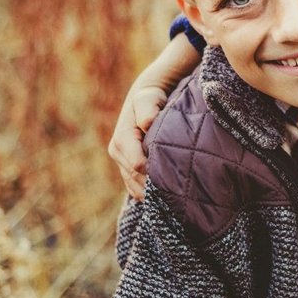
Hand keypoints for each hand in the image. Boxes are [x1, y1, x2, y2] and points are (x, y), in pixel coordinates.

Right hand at [109, 84, 168, 198]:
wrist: (145, 100)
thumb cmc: (150, 99)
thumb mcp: (149, 99)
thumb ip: (148, 110)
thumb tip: (147, 124)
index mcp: (121, 140)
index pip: (138, 166)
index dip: (156, 173)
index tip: (176, 177)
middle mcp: (117, 153)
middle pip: (136, 180)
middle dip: (156, 187)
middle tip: (180, 194)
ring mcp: (120, 162)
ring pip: (135, 187)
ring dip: (152, 193)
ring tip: (174, 198)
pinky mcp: (126, 168)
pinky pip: (135, 188)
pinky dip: (148, 193)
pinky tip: (166, 196)